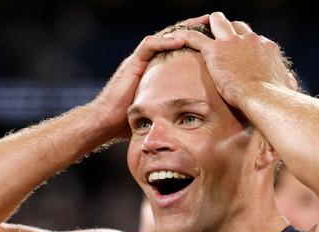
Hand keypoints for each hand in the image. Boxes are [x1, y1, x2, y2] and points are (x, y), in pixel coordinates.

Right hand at [91, 15, 209, 139]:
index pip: (177, 48)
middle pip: (172, 36)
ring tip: (200, 24)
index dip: (194, 41)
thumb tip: (191, 117)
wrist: (105, 123)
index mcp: (155, 69)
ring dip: (182, 29)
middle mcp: (147, 60)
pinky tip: (180, 39)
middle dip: (192, 28)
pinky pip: (148, 46)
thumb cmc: (128, 121)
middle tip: (211, 21)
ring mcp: (139, 60)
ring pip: (162, 36)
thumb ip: (170, 106)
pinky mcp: (132, 63)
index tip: (213, 38)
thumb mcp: (157, 111)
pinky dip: (164, 41)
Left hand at [167, 12, 296, 109]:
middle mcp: (251, 40)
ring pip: (218, 22)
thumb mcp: (287, 86)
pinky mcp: (216, 51)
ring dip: (209, 25)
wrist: (265, 98)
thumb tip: (290, 82)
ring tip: (198, 30)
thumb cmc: (277, 98)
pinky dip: (186, 37)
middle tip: (218, 38)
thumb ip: (286, 81)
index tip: (238, 52)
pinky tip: (176, 39)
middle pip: (238, 25)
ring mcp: (232, 43)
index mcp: (266, 47)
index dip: (244, 44)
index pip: (253, 39)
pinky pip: (195, 38)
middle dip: (228, 30)